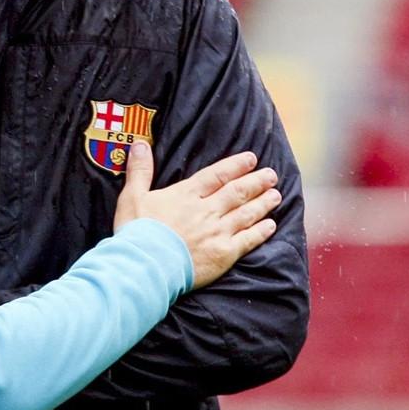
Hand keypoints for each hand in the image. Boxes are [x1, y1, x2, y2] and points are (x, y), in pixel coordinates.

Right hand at [113, 144, 279, 288]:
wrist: (145, 265)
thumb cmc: (136, 232)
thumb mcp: (132, 196)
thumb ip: (140, 170)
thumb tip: (140, 144)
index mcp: (186, 195)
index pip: (217, 175)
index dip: (236, 165)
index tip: (251, 159)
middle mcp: (207, 210)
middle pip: (237, 192)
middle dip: (257, 181)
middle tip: (271, 175)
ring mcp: (218, 232)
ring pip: (247, 213)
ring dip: (263, 203)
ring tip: (276, 195)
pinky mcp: (224, 254)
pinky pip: (248, 240)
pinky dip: (261, 232)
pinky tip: (271, 226)